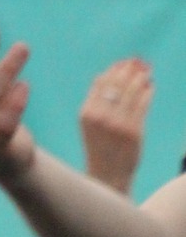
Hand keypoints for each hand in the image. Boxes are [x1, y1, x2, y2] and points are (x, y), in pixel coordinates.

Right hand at [79, 58, 152, 192]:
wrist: (108, 176)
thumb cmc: (99, 147)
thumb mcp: (89, 122)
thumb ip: (94, 100)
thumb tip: (102, 74)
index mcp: (87, 112)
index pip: (101, 82)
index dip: (113, 69)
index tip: (123, 62)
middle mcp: (101, 116)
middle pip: (116, 84)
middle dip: (128, 69)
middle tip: (138, 61)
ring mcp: (118, 124)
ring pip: (130, 92)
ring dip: (139, 78)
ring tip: (146, 71)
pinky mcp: (134, 132)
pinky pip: (142, 105)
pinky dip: (147, 93)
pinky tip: (150, 86)